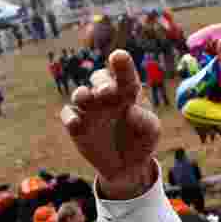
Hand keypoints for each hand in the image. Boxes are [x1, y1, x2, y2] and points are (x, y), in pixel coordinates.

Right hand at [61, 51, 159, 199]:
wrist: (127, 165)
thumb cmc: (142, 140)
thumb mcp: (151, 132)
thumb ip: (146, 121)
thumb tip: (132, 110)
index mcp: (128, 92)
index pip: (125, 74)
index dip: (121, 64)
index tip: (119, 56)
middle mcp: (107, 96)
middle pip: (99, 78)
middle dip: (101, 82)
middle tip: (106, 91)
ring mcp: (90, 108)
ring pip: (81, 93)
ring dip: (82, 94)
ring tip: (87, 98)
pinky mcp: (77, 124)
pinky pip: (68, 115)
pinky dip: (70, 116)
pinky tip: (76, 122)